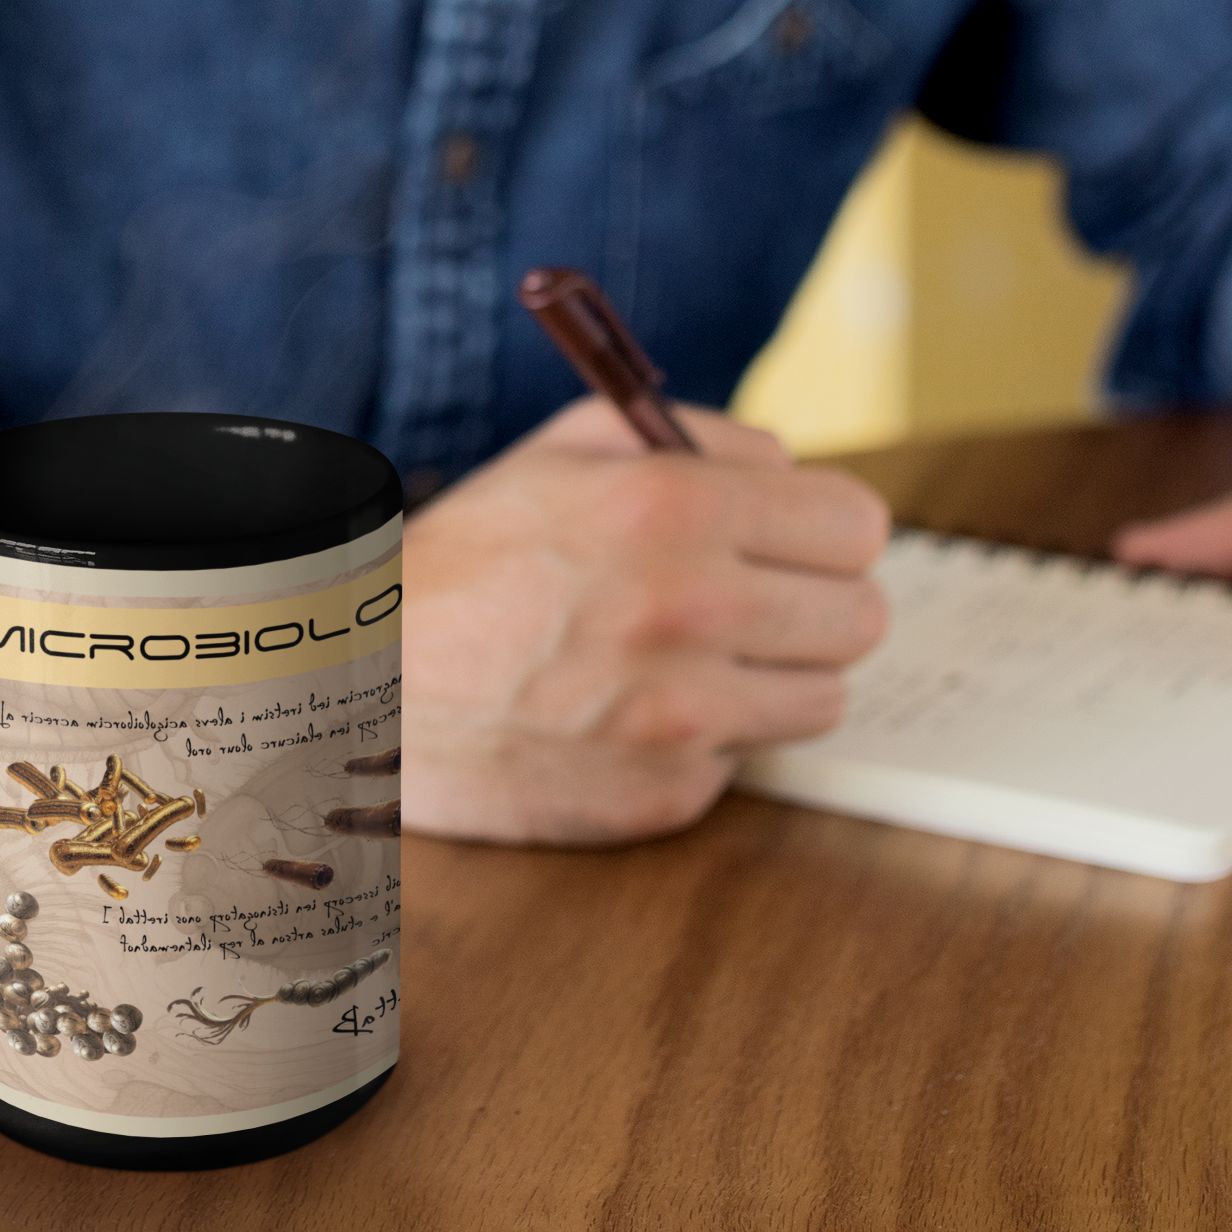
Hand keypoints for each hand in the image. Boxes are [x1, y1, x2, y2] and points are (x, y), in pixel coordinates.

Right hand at [401, 397, 890, 846]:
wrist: (370, 680)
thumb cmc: (472, 556)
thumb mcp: (570, 446)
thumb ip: (700, 437)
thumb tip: (795, 472)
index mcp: (672, 506)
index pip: (857, 526)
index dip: (828, 529)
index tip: (799, 539)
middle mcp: (688, 609)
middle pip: (861, 618)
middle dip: (815, 601)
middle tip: (754, 598)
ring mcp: (680, 715)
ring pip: (824, 697)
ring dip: (774, 675)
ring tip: (695, 655)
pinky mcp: (664, 794)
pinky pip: (744, 759)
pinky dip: (707, 737)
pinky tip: (638, 710)